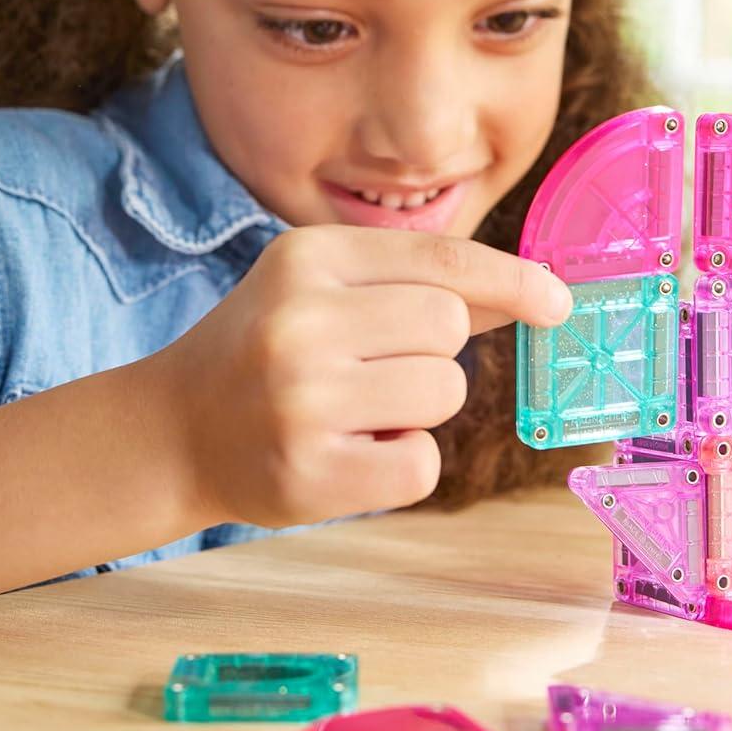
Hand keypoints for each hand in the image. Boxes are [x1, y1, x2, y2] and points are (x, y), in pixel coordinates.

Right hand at [148, 225, 573, 530]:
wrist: (172, 430)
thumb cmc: (267, 350)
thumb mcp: (323, 289)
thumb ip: (419, 283)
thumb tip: (535, 291)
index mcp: (307, 257)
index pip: (440, 260)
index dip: (512, 280)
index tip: (559, 302)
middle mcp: (301, 320)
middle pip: (450, 326)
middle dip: (432, 352)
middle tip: (373, 367)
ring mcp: (302, 398)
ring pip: (444, 391)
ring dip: (419, 408)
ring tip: (355, 409)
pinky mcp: (309, 473)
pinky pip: (422, 463)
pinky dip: (402, 464)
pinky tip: (348, 453)